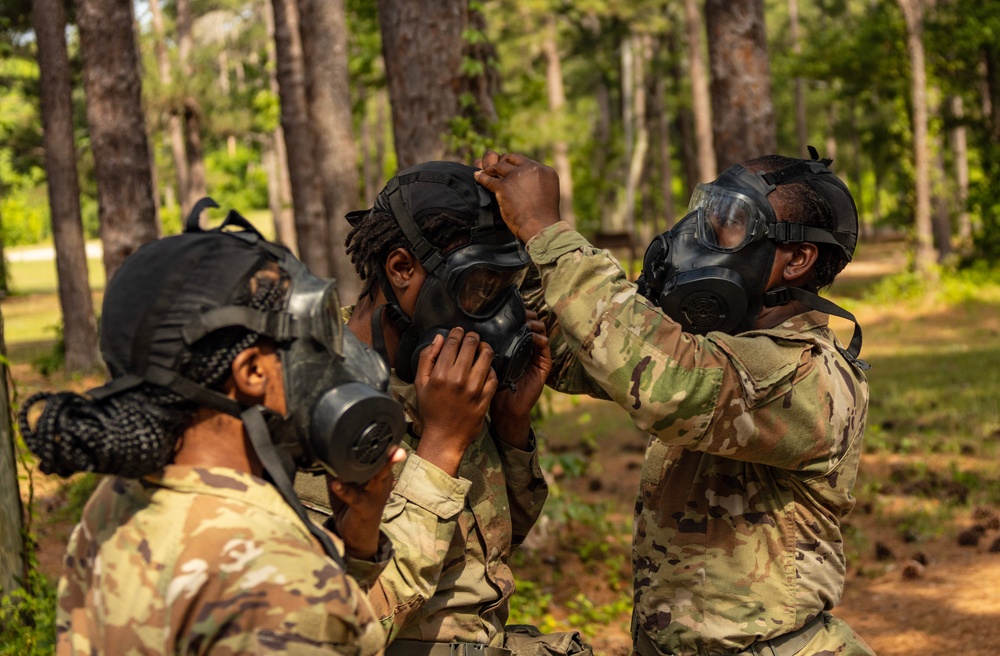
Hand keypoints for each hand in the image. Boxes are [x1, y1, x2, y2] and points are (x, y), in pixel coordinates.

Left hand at [328, 446, 406, 559]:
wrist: (356, 536)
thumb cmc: (353, 505)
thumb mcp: (349, 482)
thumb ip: (340, 466)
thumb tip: (323, 447)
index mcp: (380, 474)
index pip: (382, 454)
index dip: (384, 441)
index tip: (384, 427)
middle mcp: (381, 482)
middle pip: (385, 462)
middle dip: (388, 451)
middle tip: (389, 440)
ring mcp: (375, 495)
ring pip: (377, 476)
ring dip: (373, 467)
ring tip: (365, 457)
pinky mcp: (364, 508)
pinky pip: (354, 497)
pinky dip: (344, 490)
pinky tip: (336, 484)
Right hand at [414, 327, 498, 475]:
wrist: (444, 437)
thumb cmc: (431, 410)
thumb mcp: (420, 384)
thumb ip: (427, 358)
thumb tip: (438, 338)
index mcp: (440, 374)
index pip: (453, 342)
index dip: (457, 332)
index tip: (459, 331)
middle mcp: (458, 379)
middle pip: (471, 345)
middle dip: (472, 337)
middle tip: (472, 338)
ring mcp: (474, 389)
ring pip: (486, 357)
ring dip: (485, 348)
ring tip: (482, 348)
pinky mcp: (485, 398)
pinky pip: (494, 376)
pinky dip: (492, 368)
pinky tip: (487, 368)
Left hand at [474, 151, 561, 242]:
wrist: (540, 226)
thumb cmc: (544, 216)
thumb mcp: (547, 191)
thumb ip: (537, 182)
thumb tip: (527, 181)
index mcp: (545, 170)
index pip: (524, 161)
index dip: (513, 163)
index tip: (508, 167)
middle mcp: (531, 169)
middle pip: (511, 159)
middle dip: (501, 162)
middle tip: (495, 167)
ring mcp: (516, 176)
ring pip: (499, 166)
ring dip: (490, 169)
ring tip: (485, 171)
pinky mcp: (504, 187)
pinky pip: (488, 179)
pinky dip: (481, 177)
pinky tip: (477, 176)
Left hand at [489, 310, 551, 449]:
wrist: (504, 409)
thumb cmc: (491, 386)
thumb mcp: (484, 364)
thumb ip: (481, 349)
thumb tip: (470, 330)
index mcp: (511, 346)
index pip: (516, 324)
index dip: (515, 314)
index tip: (507, 308)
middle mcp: (524, 349)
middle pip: (530, 324)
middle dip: (526, 316)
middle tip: (520, 311)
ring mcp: (535, 357)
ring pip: (540, 333)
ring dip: (534, 324)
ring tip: (526, 321)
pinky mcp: (543, 366)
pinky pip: (545, 348)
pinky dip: (541, 339)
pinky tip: (533, 337)